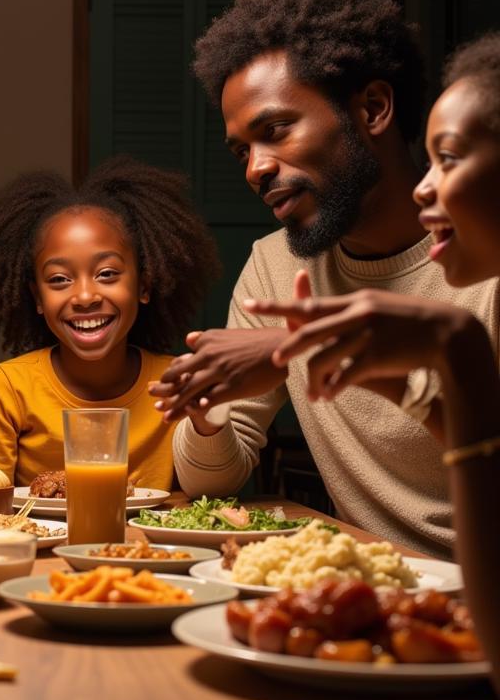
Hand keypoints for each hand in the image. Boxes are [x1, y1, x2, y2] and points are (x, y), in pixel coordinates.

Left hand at [149, 327, 288, 425]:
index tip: (159, 385)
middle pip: (181, 376)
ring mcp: (221, 371)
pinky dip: (199, 406)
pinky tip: (191, 414)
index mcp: (207, 343)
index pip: (182, 362)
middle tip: (154, 400)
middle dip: (165, 390)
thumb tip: (188, 339)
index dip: (170, 376)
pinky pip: (211, 398)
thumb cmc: (257, 340)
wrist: (283, 346)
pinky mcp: (234, 385)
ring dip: (176, 405)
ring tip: (165, 416)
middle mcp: (210, 356)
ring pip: (192, 390)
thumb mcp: (227, 334)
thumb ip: (206, 338)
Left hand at [243, 288, 466, 400]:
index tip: (250, 304)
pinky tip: (328, 397)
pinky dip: (333, 389)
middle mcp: (357, 314)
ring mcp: (366, 335)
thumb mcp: (379, 310)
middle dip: (290, 346)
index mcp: (355, 302)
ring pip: (324, 358)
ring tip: (311, 393)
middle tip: (275, 359)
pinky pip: (344, 376)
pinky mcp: (376, 356)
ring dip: (313, 379)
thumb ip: (350, 316)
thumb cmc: (411, 325)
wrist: (449, 334)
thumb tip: (325, 323)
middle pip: (309, 329)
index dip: (277, 305)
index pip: (308, 304)